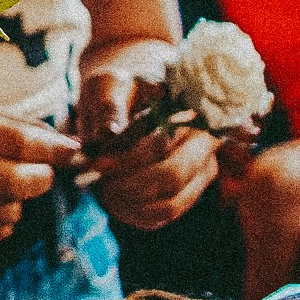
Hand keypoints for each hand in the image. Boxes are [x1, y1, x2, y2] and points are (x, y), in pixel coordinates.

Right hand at [0, 102, 82, 247]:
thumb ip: (2, 123)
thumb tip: (59, 142)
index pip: (13, 141)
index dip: (52, 149)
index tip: (72, 151)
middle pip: (14, 181)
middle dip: (40, 178)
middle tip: (42, 174)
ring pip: (5, 212)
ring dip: (17, 201)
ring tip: (3, 188)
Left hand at [76, 66, 220, 230]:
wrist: (128, 95)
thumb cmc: (118, 87)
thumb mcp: (109, 85)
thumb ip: (109, 105)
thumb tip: (110, 132)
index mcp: (191, 112)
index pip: (162, 145)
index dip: (126, 160)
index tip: (94, 166)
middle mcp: (205, 144)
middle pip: (172, 177)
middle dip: (127, 186)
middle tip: (95, 183)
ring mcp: (200, 171)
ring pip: (171, 203)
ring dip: (130, 203)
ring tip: (101, 191)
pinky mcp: (188, 191)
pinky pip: (165, 214)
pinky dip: (136, 214)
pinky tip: (113, 201)